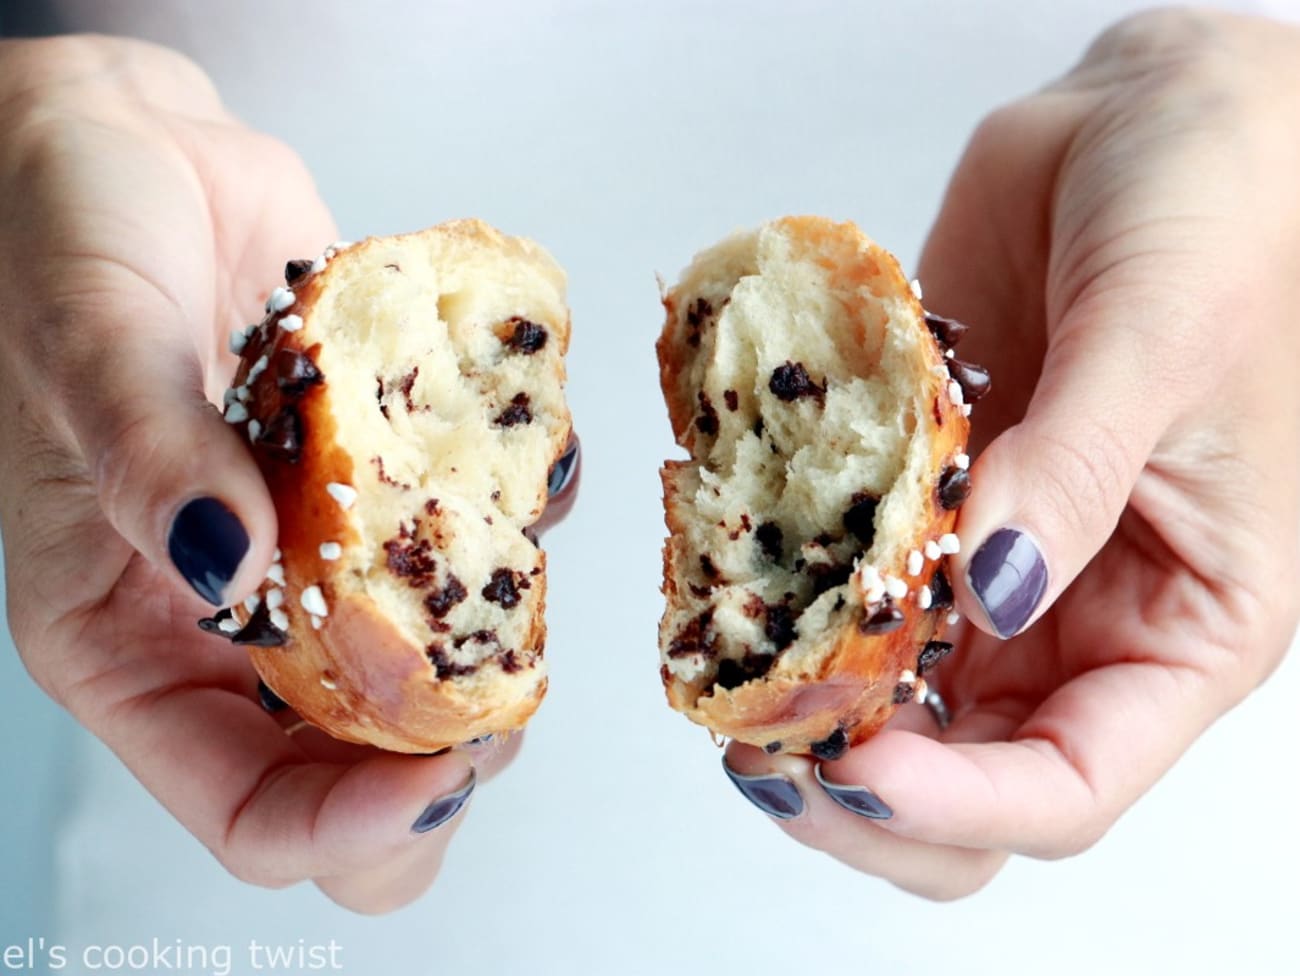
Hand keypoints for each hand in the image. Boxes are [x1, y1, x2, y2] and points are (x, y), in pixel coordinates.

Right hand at [0, 35, 523, 912]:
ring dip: (501, 635)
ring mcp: (318, 553)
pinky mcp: (378, 480)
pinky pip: (474, 534)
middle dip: (448, 754)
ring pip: (438, 666)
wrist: (124, 148)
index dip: (353, 827)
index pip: (252, 812)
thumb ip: (153, 461)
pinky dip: (520, 514)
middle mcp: (235, 621)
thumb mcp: (83, 346)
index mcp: (131, 645)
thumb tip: (226, 566)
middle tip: (506, 690)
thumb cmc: (55, 241)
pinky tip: (522, 463)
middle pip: (363, 765)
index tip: (444, 778)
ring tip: (513, 554)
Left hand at [722, 8, 1299, 897]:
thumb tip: (991, 588)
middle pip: (964, 774)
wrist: (1146, 122)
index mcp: (1184, 622)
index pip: (1068, 785)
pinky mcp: (920, 496)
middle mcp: (1079, 614)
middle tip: (763, 746)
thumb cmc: (1222, 215)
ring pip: (890, 699)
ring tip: (726, 676)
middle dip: (860, 791)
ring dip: (802, 706)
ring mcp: (988, 562)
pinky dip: (784, 596)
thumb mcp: (1164, 342)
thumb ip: (1074, 473)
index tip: (856, 767)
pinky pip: (844, 580)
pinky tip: (730, 579)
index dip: (959, 804)